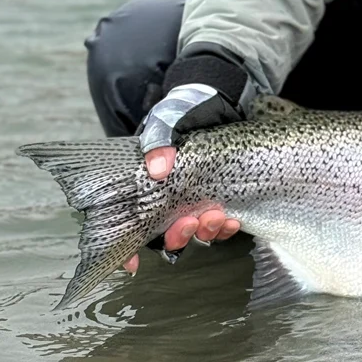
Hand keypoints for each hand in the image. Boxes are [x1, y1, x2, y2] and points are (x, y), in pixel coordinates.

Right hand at [126, 50, 249, 273]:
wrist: (218, 98)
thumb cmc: (183, 109)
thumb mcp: (167, 119)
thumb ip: (159, 140)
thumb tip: (159, 169)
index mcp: (146, 185)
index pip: (131, 224)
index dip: (128, 248)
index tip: (131, 264)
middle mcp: (168, 198)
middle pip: (165, 234)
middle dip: (177, 235)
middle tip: (190, 222)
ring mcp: (195, 198)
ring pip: (195, 232)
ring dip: (204, 232)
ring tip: (217, 217)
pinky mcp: (219, 194)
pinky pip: (220, 222)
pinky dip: (225, 226)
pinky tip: (233, 220)